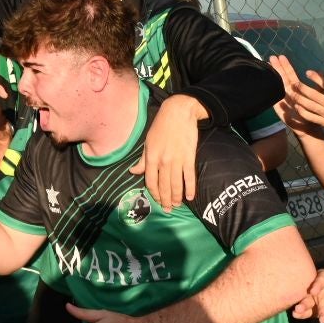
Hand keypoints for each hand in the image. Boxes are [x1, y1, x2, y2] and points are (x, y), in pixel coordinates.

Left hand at [131, 93, 204, 209]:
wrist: (178, 112)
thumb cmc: (161, 126)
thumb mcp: (147, 142)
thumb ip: (142, 160)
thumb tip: (133, 172)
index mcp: (151, 157)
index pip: (150, 181)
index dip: (154, 193)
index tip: (157, 200)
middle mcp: (163, 161)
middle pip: (164, 186)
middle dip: (165, 200)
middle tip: (167, 210)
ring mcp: (176, 160)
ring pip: (176, 184)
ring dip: (176, 197)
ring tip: (176, 206)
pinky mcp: (189, 158)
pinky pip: (189, 177)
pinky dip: (190, 188)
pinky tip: (189, 197)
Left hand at [270, 55, 323, 138]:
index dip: (316, 78)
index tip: (307, 72)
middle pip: (314, 96)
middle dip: (302, 88)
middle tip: (294, 82)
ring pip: (310, 106)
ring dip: (299, 99)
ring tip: (292, 92)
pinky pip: (310, 117)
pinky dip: (302, 111)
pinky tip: (296, 105)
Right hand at [291, 263, 323, 322]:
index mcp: (322, 278)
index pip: (319, 281)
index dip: (316, 286)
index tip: (313, 291)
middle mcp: (314, 288)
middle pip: (308, 294)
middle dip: (304, 301)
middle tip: (298, 308)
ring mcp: (313, 299)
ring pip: (307, 303)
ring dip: (302, 308)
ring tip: (296, 313)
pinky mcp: (314, 308)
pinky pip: (308, 312)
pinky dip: (302, 314)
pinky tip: (296, 316)